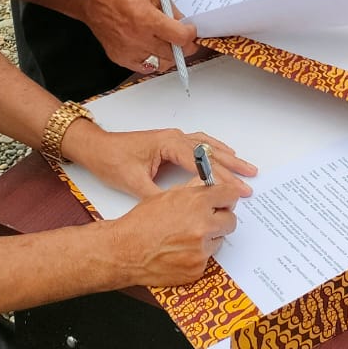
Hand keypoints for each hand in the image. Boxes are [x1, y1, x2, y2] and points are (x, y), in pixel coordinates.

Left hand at [71, 125, 255, 198]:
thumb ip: (160, 197)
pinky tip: (224, 154)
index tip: (238, 188)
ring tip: (246, 166)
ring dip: (227, 156)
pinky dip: (214, 150)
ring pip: (207, 146)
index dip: (222, 177)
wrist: (96, 148)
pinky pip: (199, 144)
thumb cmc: (112, 162)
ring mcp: (173, 138)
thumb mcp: (134, 184)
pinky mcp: (170, 142)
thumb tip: (181, 211)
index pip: (202, 162)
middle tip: (250, 178)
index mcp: (169, 144)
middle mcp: (175, 137)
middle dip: (231, 166)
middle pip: (210, 151)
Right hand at [77, 0, 197, 73]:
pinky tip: (152, 49)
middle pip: (173, 54)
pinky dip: (153, 61)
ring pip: (161, 64)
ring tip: (168, 44)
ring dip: (169, 56)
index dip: (191, 35)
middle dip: (184, 47)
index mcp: (148, 20)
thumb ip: (170, 10)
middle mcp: (138, 39)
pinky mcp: (119, 58)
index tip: (191, 31)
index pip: (180, 38)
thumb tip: (183, 22)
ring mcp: (128, 51)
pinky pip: (144, 67)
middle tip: (184, 39)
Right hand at [105, 179, 245, 286]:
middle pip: (230, 219)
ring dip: (209, 237)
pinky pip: (208, 258)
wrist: (125, 251)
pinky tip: (181, 250)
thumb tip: (208, 184)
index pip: (230, 195)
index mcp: (197, 203)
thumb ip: (192, 189)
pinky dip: (198, 255)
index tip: (225, 199)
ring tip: (186, 236)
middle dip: (221, 218)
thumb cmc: (141, 223)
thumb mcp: (167, 196)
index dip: (226, 197)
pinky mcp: (198, 269)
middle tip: (208, 219)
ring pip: (219, 239)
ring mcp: (201, 250)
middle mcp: (203, 226)